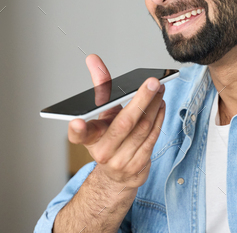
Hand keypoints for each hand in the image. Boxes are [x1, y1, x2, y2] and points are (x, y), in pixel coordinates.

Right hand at [68, 54, 165, 189]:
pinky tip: (160, 104)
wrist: (117, 176)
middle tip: (152, 82)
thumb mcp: (100, 114)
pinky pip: (152, 138)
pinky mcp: (139, 166)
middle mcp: (103, 152)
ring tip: (159, 88)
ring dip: (154, 106)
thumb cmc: (108, 138)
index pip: (78, 136)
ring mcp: (121, 161)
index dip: (76, 130)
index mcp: (89, 139)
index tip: (76, 122)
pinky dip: (159, 118)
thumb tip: (93, 59)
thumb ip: (100, 86)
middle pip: (123, 124)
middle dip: (140, 100)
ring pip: (142, 129)